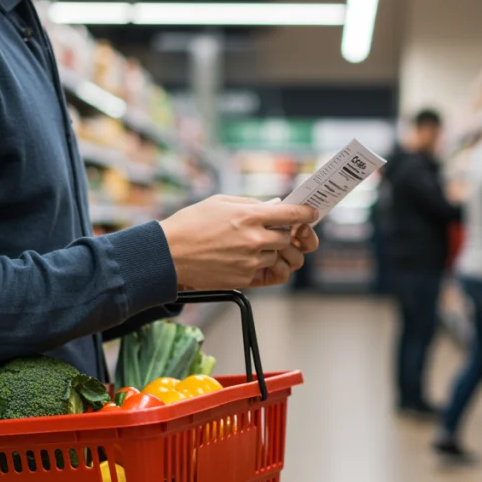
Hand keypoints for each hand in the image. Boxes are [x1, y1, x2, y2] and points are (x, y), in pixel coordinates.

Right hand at [159, 195, 317, 289]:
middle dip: (288, 235)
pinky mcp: (244, 278)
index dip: (306, 213)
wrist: (168, 254)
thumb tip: (273, 206)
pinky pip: (270, 274)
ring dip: (275, 252)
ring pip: (280, 257)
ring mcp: (251, 261)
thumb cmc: (191, 224)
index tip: (312, 214)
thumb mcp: (220, 202)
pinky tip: (258, 261)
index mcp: (250, 215)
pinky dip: (268, 268)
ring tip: (259, 247)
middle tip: (280, 232)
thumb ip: (251, 204)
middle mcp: (254, 239)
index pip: (292, 215)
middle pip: (289, 238)